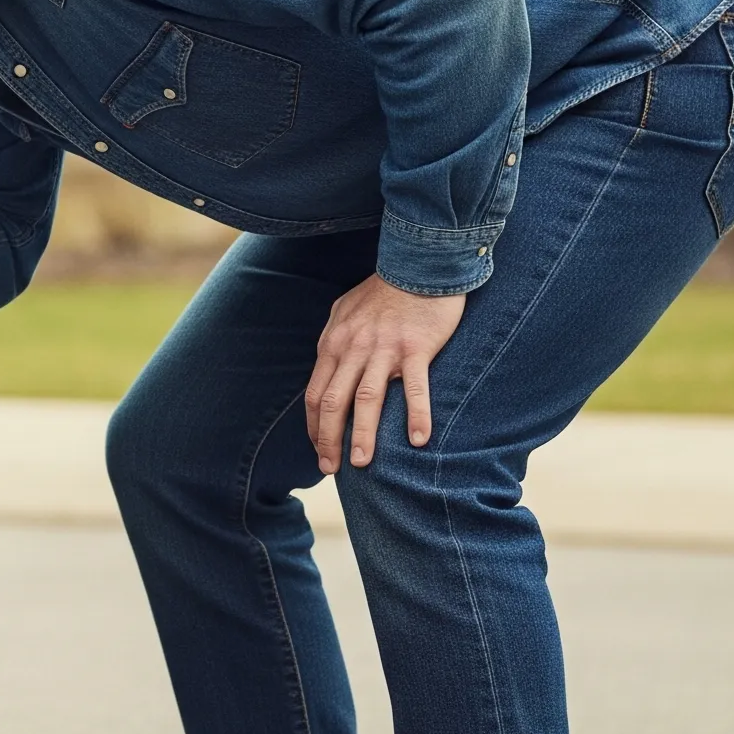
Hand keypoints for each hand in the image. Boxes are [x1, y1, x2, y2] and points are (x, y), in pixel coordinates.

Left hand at [305, 274, 465, 474]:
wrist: (418, 264)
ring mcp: (384, 349)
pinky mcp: (415, 348)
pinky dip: (416, 415)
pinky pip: (414, 388)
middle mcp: (353, 348)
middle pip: (334, 402)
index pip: (317, 393)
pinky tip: (419, 441)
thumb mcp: (345, 310)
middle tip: (331, 469)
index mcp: (334, 343)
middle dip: (328, 440)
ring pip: (367, 400)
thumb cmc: (383, 290)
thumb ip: (335, 340)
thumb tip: (325, 364)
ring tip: (361, 464)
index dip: (315, 426)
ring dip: (363, 435)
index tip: (318, 449)